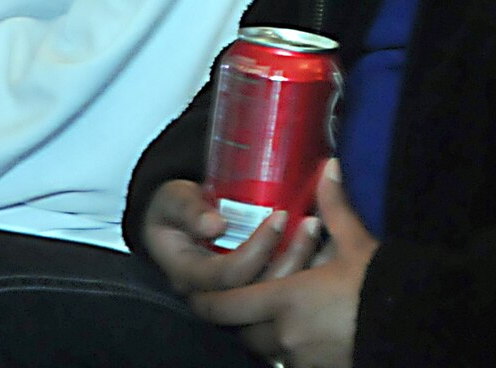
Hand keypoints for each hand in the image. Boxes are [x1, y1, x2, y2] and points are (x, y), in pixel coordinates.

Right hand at [142, 179, 322, 295]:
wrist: (177, 216)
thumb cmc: (173, 207)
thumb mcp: (172, 200)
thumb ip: (188, 209)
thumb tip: (214, 224)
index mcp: (188, 275)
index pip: (228, 275)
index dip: (257, 249)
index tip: (280, 216)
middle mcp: (211, 293)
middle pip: (258, 293)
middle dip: (290, 260)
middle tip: (311, 223)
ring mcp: (233, 294)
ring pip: (274, 296)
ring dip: (302, 264)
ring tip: (318, 229)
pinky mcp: (252, 288)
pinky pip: (281, 290)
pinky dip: (305, 267)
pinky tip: (323, 243)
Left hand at [189, 160, 375, 367]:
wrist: (420, 327)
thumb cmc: (382, 284)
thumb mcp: (356, 242)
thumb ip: (334, 206)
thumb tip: (327, 166)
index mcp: (284, 300)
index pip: (222, 307)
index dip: (203, 299)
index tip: (195, 290)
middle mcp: (284, 336)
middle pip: (238, 330)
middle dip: (235, 314)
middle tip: (236, 293)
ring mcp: (300, 359)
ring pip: (263, 346)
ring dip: (261, 330)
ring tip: (273, 309)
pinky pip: (289, 359)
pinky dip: (288, 344)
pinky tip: (305, 327)